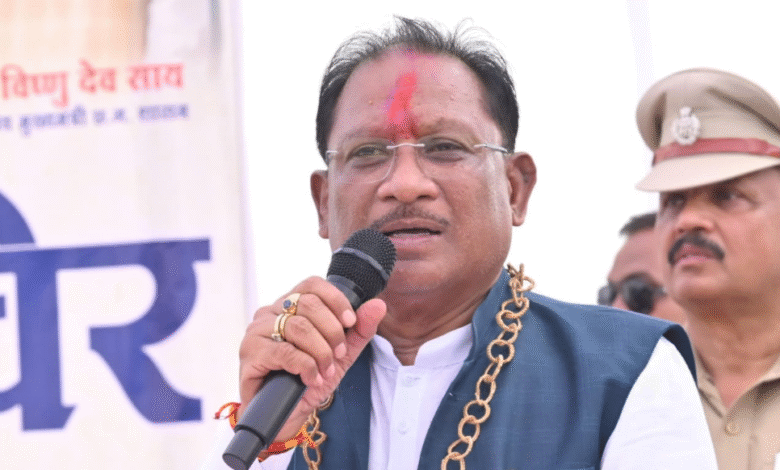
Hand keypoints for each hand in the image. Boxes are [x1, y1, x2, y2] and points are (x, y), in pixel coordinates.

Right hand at [237, 276, 386, 440]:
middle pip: (309, 304)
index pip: (312, 285)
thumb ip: (360, 329)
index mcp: (290, 306)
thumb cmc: (310, 379)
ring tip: (326, 370)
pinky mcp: (251, 353)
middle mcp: (270, 312)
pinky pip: (286, 352)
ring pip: (299, 327)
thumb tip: (378, 305)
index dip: (336, 301)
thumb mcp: (342, 354)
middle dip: (333, 332)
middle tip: (338, 355)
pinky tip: (311, 378)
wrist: (288, 414)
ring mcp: (257, 331)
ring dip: (321, 352)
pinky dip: (306, 367)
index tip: (350, 322)